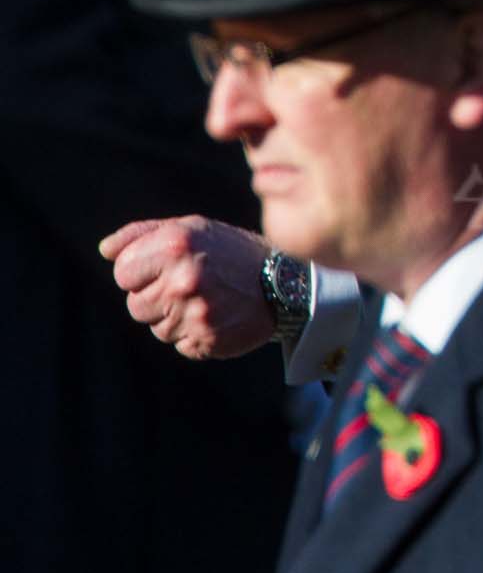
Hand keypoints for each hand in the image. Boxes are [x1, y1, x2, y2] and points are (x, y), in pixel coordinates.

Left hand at [100, 217, 274, 359]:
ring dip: (175, 318)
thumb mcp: (192, 228)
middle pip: (135, 305)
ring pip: (156, 328)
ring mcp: (194, 312)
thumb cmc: (231, 251)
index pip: (123, 273)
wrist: (285, 281)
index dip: (142, 271)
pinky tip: (217, 316)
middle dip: (156, 297)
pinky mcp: (205, 340)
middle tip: (191, 286)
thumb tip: (106, 250)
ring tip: (207, 300)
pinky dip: (194, 334)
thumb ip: (143, 235)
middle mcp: (183, 279)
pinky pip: (180, 344)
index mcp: (175, 246)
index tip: (167, 268)